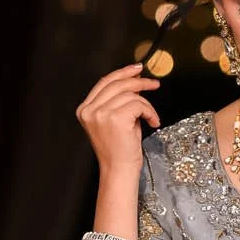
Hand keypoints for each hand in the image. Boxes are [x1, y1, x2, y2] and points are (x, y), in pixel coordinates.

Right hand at [75, 61, 160, 180]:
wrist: (118, 171)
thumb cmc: (119, 150)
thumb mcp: (115, 120)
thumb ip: (119, 100)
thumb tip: (135, 81)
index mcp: (85, 110)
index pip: (104, 82)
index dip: (122, 73)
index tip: (136, 69)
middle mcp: (90, 110)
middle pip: (117, 84)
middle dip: (138, 81)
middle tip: (153, 84)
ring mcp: (101, 114)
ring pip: (130, 95)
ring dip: (146, 105)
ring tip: (151, 117)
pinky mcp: (115, 119)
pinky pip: (139, 104)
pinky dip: (150, 111)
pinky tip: (152, 121)